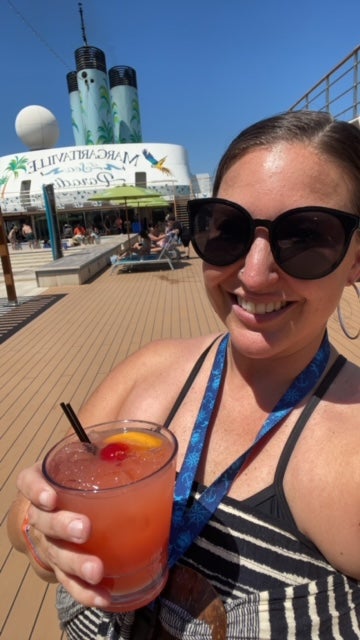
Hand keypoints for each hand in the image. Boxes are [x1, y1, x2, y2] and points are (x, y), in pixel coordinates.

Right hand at [16, 463, 111, 608]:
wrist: (74, 505)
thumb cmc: (87, 476)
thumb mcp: (96, 458)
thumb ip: (115, 450)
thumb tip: (149, 442)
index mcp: (47, 481)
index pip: (29, 481)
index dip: (36, 489)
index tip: (51, 497)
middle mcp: (41, 512)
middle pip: (42, 520)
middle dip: (62, 526)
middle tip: (84, 529)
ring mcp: (49, 542)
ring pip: (55, 554)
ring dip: (75, 563)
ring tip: (96, 569)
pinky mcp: (62, 567)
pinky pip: (69, 581)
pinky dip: (84, 591)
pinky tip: (102, 596)